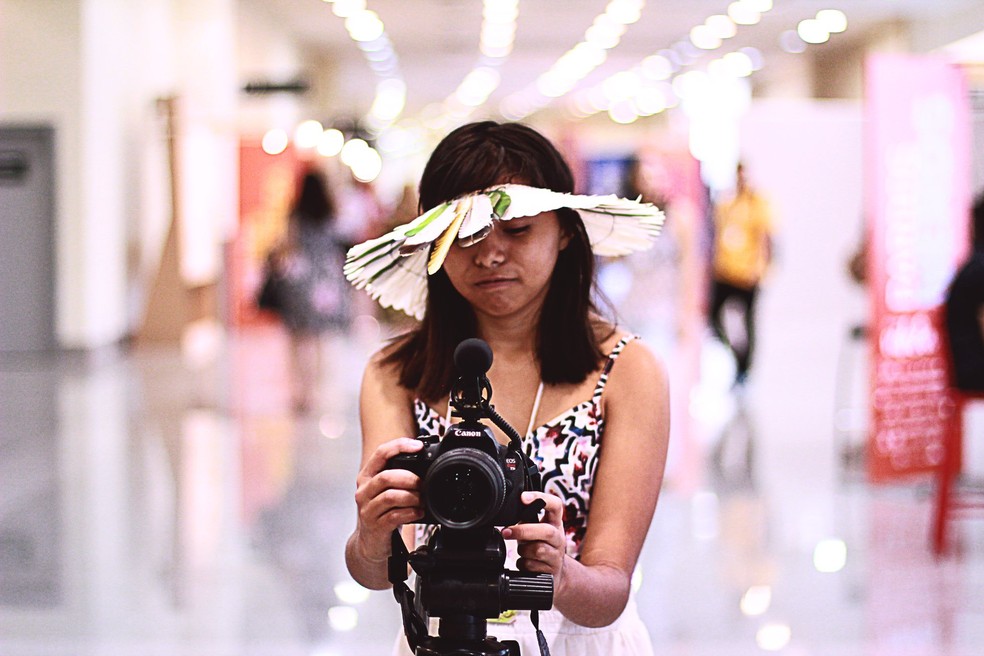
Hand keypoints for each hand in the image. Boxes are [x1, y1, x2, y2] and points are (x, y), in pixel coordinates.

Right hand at [353, 437, 424, 561]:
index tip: (417, 446)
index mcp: (367, 476)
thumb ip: (398, 475)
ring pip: (391, 497)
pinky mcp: (375, 526)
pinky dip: (410, 512)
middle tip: (423, 484)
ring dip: (412, 497)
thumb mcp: (386, 490)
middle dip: (409, 478)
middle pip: (386, 477)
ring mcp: (368, 509)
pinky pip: (394, 516)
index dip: (399, 446)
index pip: (380, 453)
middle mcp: (364, 491)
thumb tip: (424, 460)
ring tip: (422, 500)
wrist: (370, 543)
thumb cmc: (382, 511)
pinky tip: (418, 512)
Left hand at [502, 492, 566, 588]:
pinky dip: (523, 564)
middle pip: (546, 531)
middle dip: (523, 531)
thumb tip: (508, 508)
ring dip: (523, 550)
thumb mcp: (536, 528)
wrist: (555, 572)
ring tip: (521, 550)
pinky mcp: (551, 571)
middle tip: (506, 532)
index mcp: (555, 522)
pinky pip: (532, 566)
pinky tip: (525, 562)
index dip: (541, 498)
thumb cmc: (540, 544)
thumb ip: (526, 518)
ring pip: (538, 550)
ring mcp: (557, 555)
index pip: (555, 505)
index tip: (523, 498)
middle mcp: (559, 538)